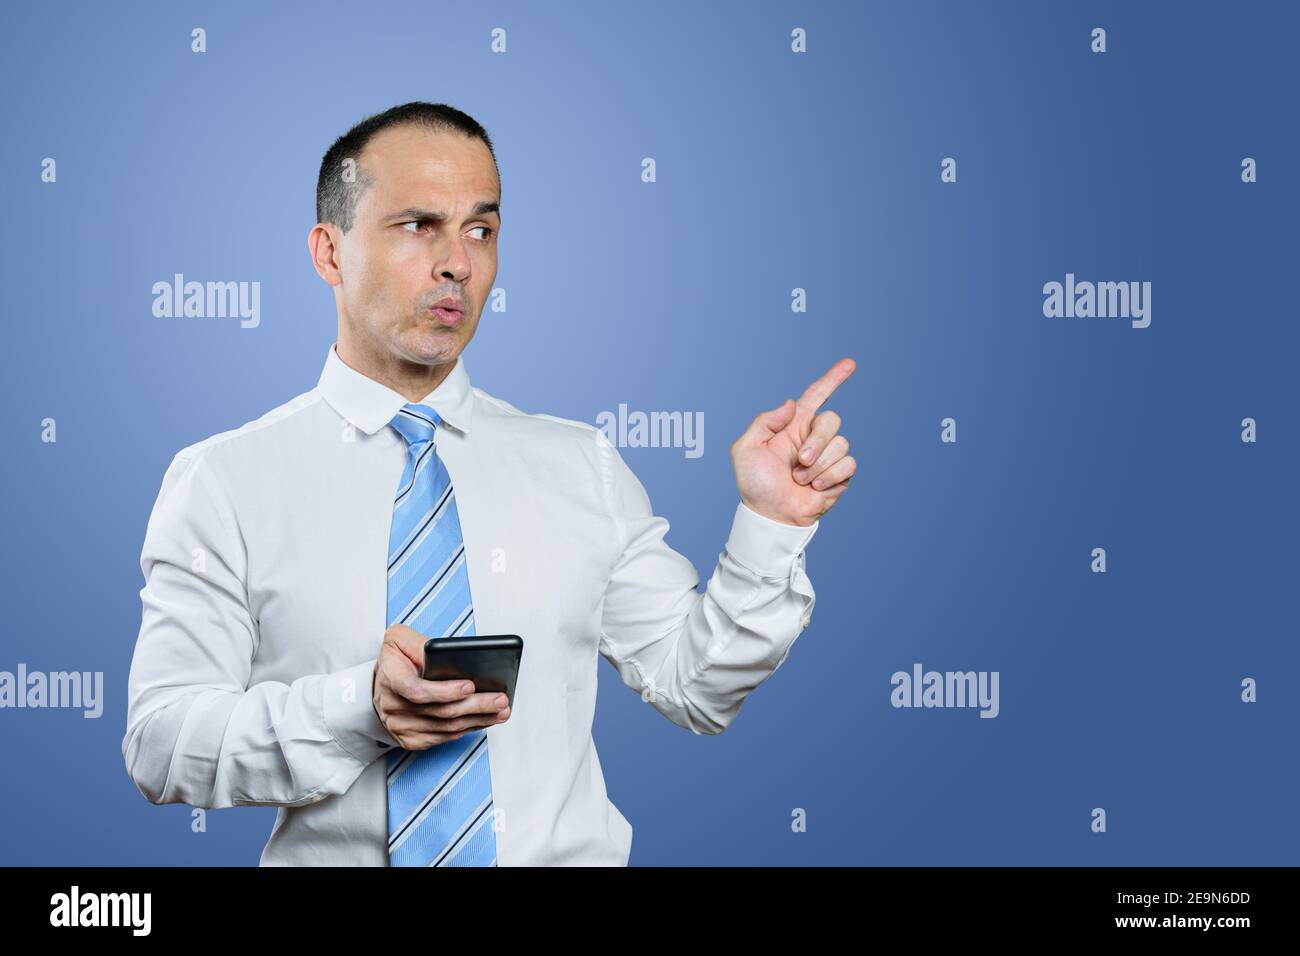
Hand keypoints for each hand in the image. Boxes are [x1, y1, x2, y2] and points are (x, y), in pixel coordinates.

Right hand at [371, 623, 510, 749]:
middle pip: (441, 711)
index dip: (444, 691)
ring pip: (446, 727)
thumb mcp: (400, 639)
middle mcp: (393, 706)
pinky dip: (468, 729)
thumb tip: (448, 653)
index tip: (470, 685)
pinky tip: (484, 720)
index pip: (417, 690)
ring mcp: (401, 726)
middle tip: (500, 699)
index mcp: (390, 678)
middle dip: (476, 705)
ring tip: (501, 709)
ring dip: (478, 720)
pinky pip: (444, 737)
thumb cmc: (395, 661)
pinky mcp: (410, 740)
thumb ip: (421, 643)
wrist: (381, 686)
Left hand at [730, 358, 856, 526]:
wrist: (770, 515)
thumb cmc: (755, 484)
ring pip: (841, 444)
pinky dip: (829, 477)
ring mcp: (828, 457)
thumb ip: (764, 422)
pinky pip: (848, 465)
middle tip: (800, 462)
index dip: (832, 379)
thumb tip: (790, 404)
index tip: (849, 364)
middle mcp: (813, 437)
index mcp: (793, 426)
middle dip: (817, 441)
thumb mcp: (746, 449)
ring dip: (818, 466)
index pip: (816, 396)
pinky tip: (814, 488)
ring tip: (800, 480)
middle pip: (832, 420)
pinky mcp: (839, 476)